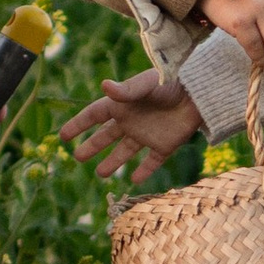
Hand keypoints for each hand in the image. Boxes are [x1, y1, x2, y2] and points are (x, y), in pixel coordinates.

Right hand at [61, 68, 202, 185]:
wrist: (200, 92)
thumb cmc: (171, 82)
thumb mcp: (147, 85)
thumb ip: (126, 90)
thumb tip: (104, 86)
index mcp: (123, 105)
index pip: (94, 115)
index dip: (78, 124)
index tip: (62, 135)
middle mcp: (132, 121)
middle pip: (106, 136)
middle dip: (92, 146)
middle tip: (77, 156)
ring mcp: (148, 134)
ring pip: (126, 151)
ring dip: (113, 162)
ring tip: (100, 173)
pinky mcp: (165, 145)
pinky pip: (152, 161)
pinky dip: (145, 171)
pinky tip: (135, 180)